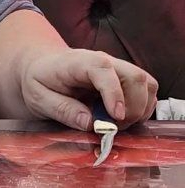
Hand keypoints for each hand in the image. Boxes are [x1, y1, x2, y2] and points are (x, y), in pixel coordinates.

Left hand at [19, 48, 157, 130]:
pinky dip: (143, 108)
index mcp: (77, 62)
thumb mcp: (38, 97)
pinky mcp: (125, 78)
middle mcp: (102, 60)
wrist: (41, 66)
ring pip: (146, 84)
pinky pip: (147, 91)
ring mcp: (116, 68)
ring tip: (116, 123)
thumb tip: (89, 122)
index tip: (115, 117)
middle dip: (132, 108)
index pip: (102, 68)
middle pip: (134, 76)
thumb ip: (62, 109)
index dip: (113, 92)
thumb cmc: (39, 81)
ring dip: (140, 110)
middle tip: (112, 126)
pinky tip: (122, 118)